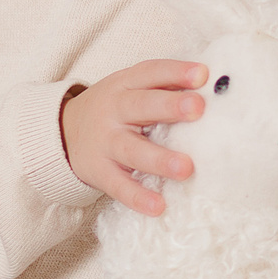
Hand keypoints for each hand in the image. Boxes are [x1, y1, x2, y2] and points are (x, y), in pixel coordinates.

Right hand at [62, 60, 205, 215]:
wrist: (62, 133)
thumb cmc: (116, 109)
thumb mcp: (131, 89)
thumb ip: (165, 87)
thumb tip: (214, 86)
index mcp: (125, 84)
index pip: (151, 73)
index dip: (176, 72)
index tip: (203, 74)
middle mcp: (114, 110)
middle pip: (141, 106)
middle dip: (170, 106)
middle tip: (199, 108)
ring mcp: (105, 143)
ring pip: (133, 150)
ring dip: (160, 159)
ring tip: (186, 168)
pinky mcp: (99, 172)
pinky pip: (119, 186)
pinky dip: (138, 197)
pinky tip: (158, 206)